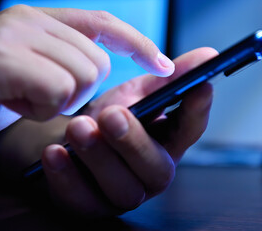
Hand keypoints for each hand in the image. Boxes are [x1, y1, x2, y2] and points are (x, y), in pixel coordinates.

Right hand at [0, 5, 173, 139]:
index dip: (138, 43)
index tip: (164, 65)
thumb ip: (70, 59)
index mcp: (39, 19)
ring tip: (24, 99)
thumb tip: (110, 62)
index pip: (102, 22)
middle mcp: (27, 19)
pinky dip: (40, 110)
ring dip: (58, 102)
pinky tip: (12, 106)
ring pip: (82, 76)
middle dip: (79, 91)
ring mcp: (12, 37)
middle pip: (98, 62)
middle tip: (41, 95)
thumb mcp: (38, 71)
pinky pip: (57, 91)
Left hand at [41, 47, 217, 216]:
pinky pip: (81, 200)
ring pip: (121, 188)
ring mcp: (121, 194)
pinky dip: (67, 177)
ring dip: (99, 156)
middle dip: (134, 141)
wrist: (70, 141)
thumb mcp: (136, 95)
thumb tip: (207, 55)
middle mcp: (150, 173)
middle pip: (156, 168)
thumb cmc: (109, 118)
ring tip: (79, 127)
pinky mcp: (90, 206)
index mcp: (167, 143)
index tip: (200, 85)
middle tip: (113, 113)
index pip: (192, 129)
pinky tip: (54, 152)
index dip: (198, 109)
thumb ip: (166, 79)